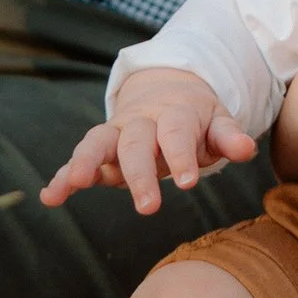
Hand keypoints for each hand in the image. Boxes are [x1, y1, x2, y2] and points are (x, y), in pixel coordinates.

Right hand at [44, 67, 256, 213]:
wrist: (166, 89)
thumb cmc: (195, 118)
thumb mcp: (217, 121)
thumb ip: (228, 136)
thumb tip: (247, 150)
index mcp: (174, 113)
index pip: (177, 133)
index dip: (182, 156)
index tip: (188, 183)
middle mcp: (141, 121)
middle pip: (136, 143)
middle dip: (139, 174)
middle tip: (148, 208)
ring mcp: (116, 132)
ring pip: (97, 143)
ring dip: (85, 163)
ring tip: (75, 184)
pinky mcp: (98, 148)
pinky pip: (78, 159)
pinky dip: (63, 176)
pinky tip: (50, 197)